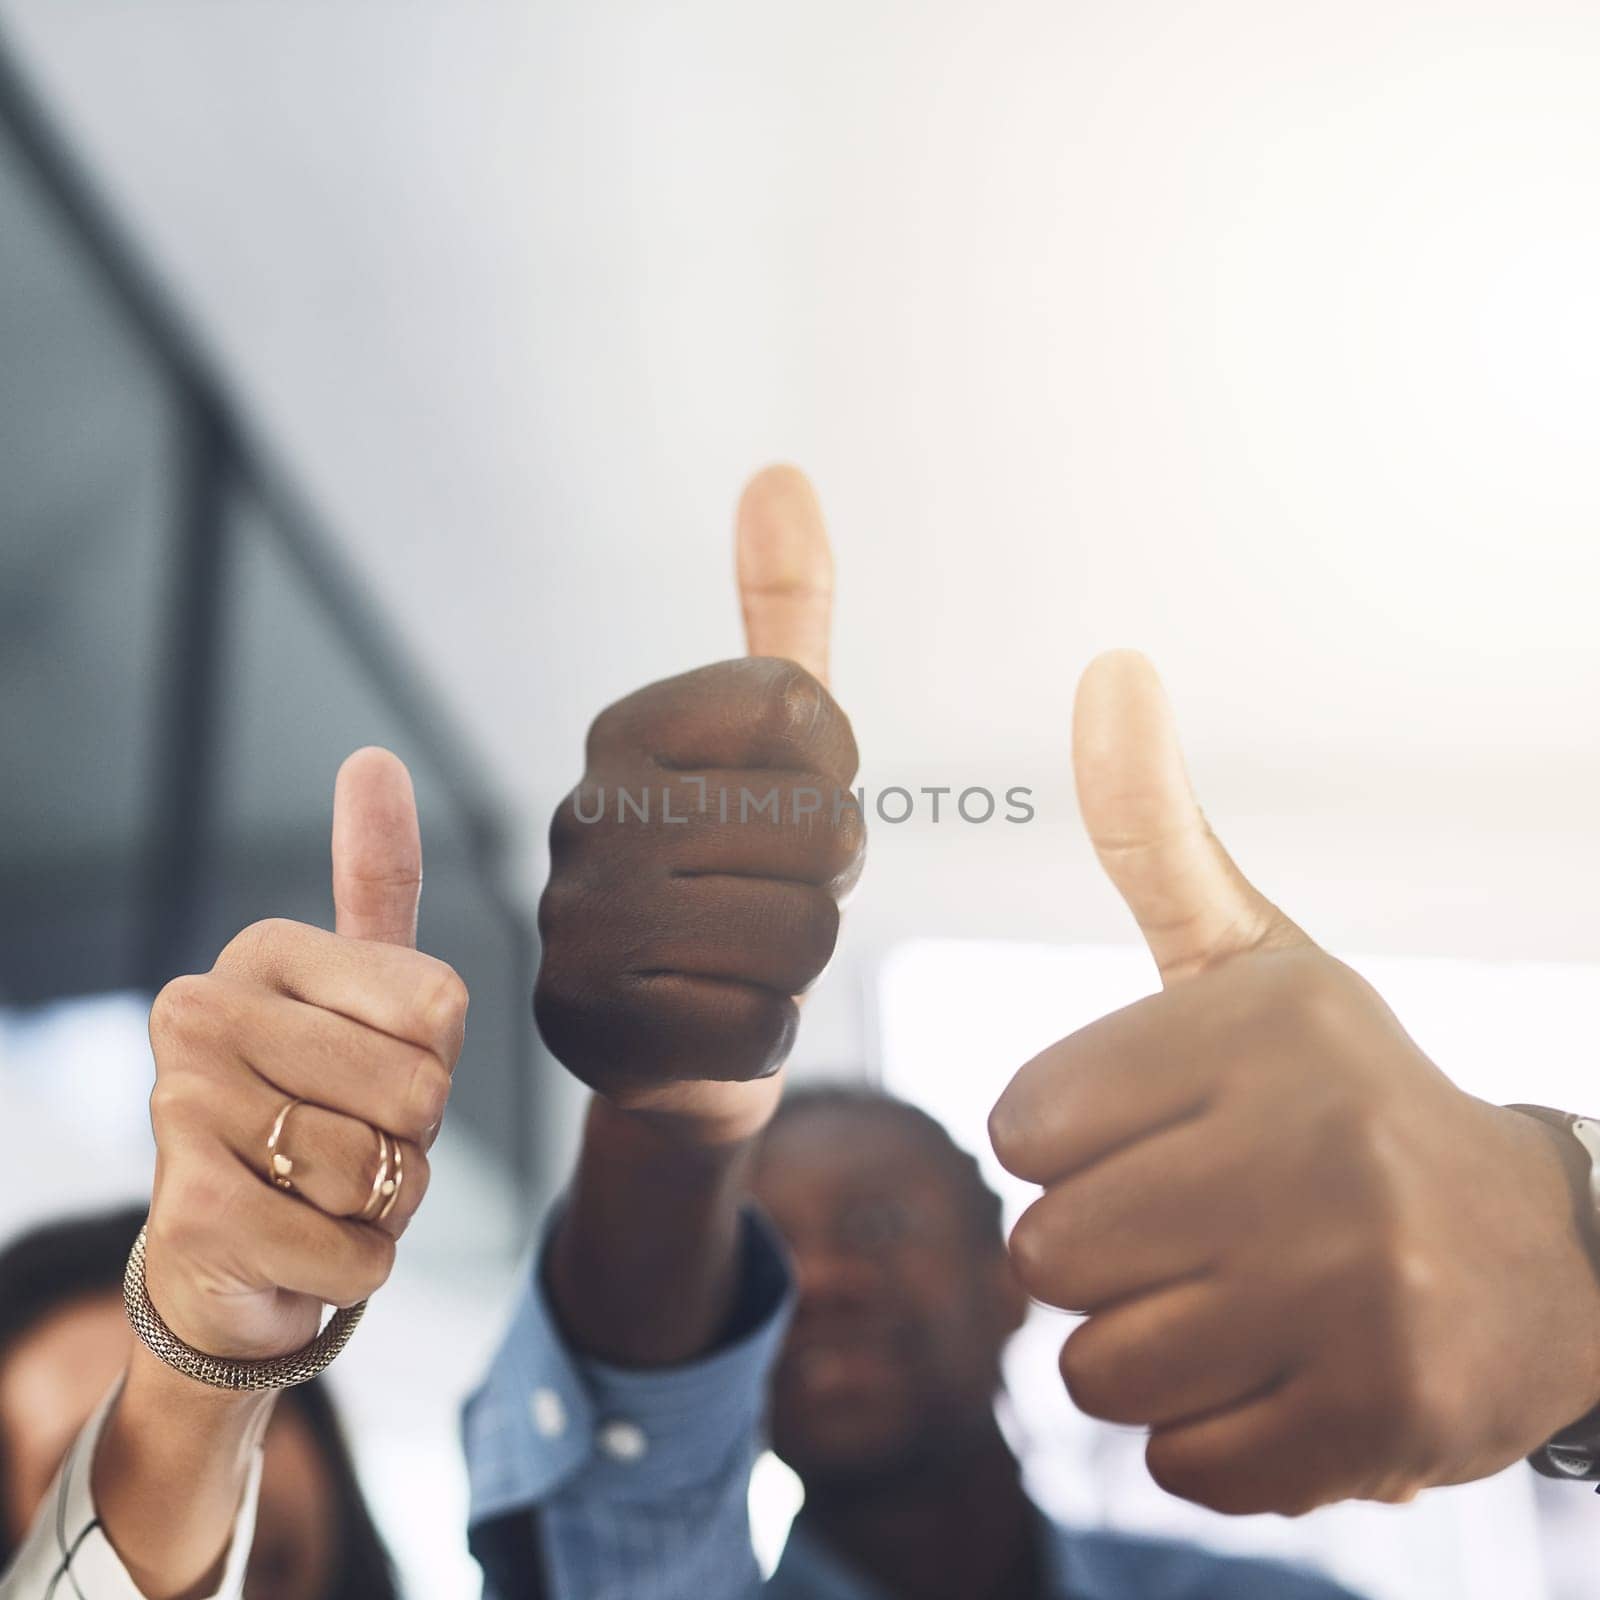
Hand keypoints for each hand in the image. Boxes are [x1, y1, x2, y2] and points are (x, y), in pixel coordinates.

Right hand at [143, 748, 467, 1360]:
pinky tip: (297, 1247)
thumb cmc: (317, 1109)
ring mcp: (183, 1109)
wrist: (232, 1254)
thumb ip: (374, 879)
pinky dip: (354, 1265)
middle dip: (411, 1141)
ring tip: (318, 1191)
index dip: (436, 1064)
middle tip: (346, 1142)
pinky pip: (357, 1249)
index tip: (370, 1071)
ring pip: (388, 1171)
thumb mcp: (362, 993)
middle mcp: (202, 1012)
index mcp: (262, 950)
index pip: (441, 1007)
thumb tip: (372, 757)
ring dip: (382, 1204)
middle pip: (420, 1090)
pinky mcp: (192, 1214)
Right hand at [534, 466, 862, 1143]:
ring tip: (738, 954)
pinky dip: (760, 1031)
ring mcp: (577, 922)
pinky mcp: (589, 1028)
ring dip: (799, 959)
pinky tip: (711, 1017)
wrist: (667, 1039)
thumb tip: (781, 473)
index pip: (810, 715)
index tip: (781, 811)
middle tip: (766, 894)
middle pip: (824, 832)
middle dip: (825, 881)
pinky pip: (760, 1024)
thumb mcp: (766, 742)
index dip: (833, 777)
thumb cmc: (733, 875)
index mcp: (625, 729)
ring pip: (803, 933)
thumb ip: (780, 612)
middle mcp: (584, 811)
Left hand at [989, 651, 1599, 1514]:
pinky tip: (1281, 1370)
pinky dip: (1206, 1434)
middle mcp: (1318, 1146)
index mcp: (1262, 1024)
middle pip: (1048, 1253)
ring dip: (1141, 1349)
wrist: (1538, 1255)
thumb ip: (1155, 829)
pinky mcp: (1385, 1420)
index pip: (1023, 1125)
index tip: (1148, 1137)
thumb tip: (1108, 666)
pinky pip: (1179, 1461)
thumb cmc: (1334, 1095)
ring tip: (1234, 1299)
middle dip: (1096, 1253)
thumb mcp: (1250, 954)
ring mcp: (1359, 1292)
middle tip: (1192, 1229)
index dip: (1066, 1144)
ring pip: (1096, 1368)